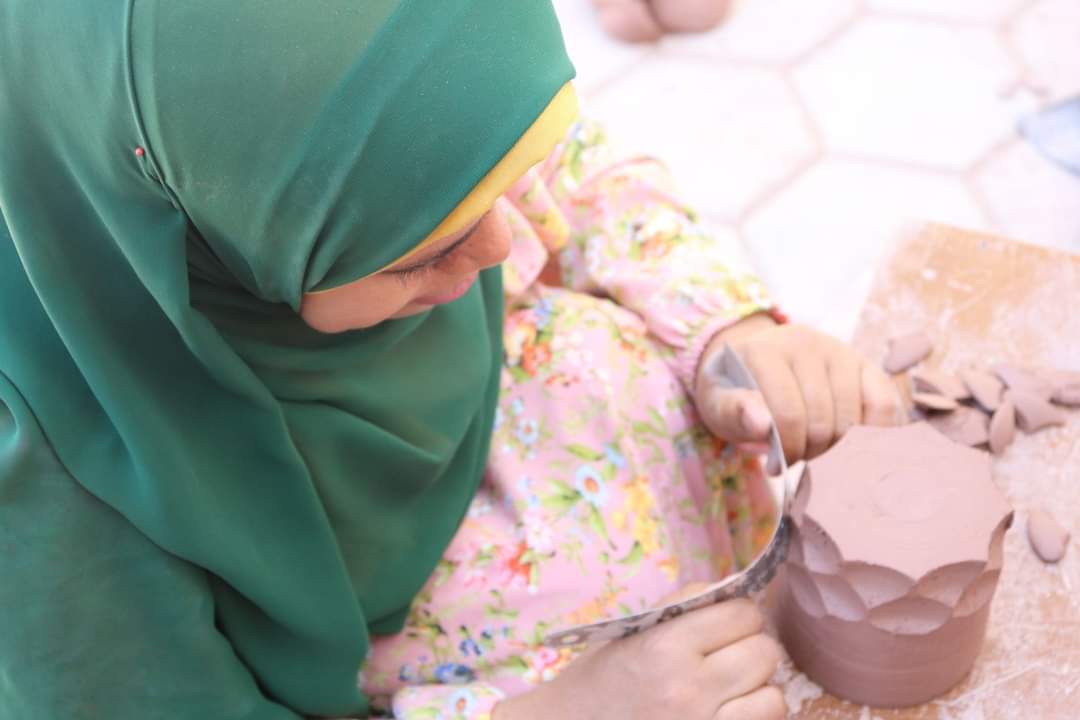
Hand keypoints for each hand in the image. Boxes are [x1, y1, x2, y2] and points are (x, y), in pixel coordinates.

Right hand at [493, 593, 783, 719]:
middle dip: (749, 648)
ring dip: (756, 689)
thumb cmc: (599, 680)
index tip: (723, 624)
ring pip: (774, 694)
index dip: (737, 615)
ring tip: (728, 689)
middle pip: (765, 651)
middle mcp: (689, 689)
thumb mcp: (632, 632)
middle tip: (725, 656)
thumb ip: (683, 606)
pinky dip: (753, 715)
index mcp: (665, 647)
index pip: (743, 613)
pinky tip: (728, 711)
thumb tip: (734, 590)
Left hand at [694, 314, 901, 463]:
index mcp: (764, 350)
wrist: (751, 364)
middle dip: (810, 451)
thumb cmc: (734, 390)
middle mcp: (805, 342)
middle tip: (796, 459)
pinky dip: (876, 433)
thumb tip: (761, 424)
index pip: (788, 413)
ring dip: (838, 447)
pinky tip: (855, 448)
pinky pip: (884, 404)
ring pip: (854, 417)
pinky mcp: (865, 364)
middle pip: (823, 419)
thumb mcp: (718, 402)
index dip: (787, 449)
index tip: (776, 465)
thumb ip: (733, 412)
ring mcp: (839, 350)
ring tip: (816, 450)